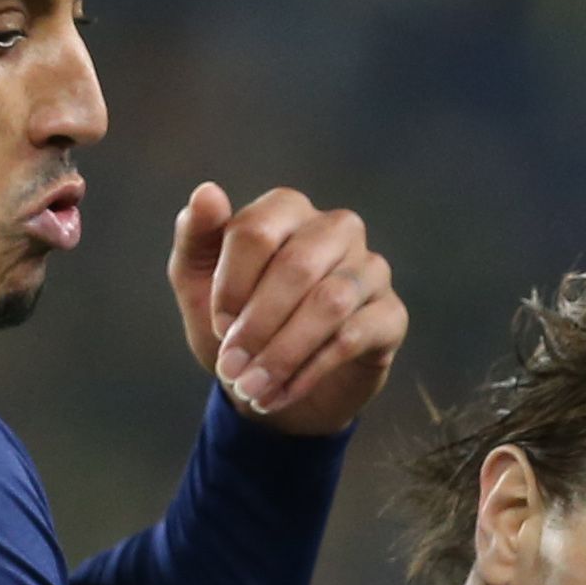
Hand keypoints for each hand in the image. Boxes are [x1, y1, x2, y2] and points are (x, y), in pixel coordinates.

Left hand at [166, 182, 409, 434]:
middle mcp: (336, 229)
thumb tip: (207, 192)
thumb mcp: (197, 283)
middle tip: (231, 368)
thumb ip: (195, 236)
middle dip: (257, 325)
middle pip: (297, 266)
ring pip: (330, 302)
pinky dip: (310, 370)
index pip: (257, 231)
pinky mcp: (390, 315)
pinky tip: (282, 392)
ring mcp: (370, 270)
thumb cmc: (238, 323)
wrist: (273, 382)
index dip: (230, 284)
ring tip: (253, 388)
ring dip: (283, 353)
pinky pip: (355, 337)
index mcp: (288, 211)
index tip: (219, 325)